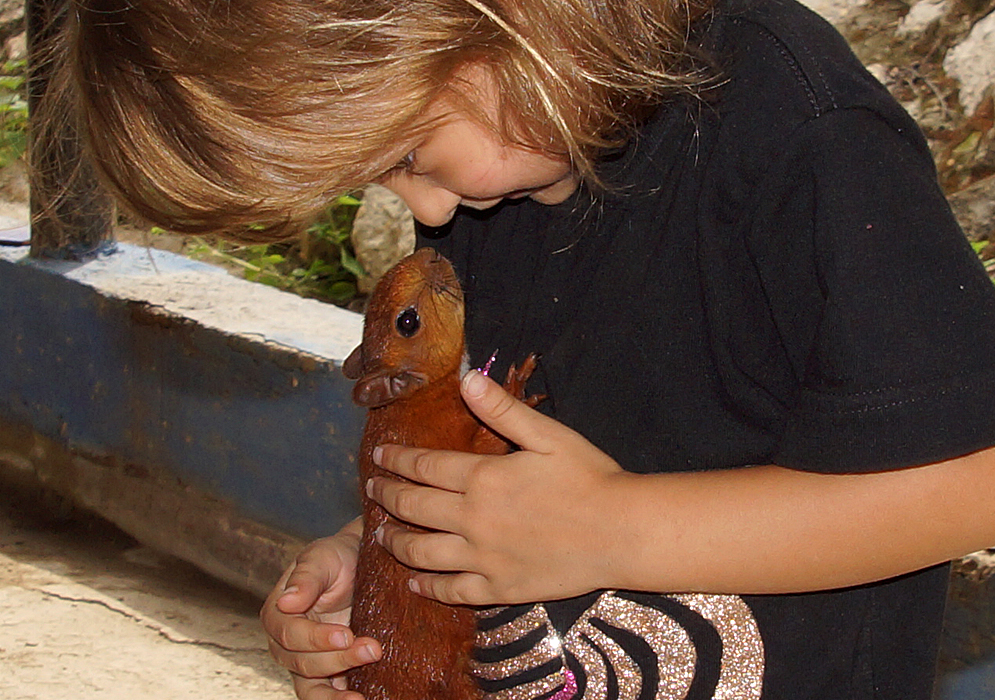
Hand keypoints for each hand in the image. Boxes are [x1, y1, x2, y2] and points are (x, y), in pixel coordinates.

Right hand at [260, 525, 381, 699]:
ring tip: (362, 698)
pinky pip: (329, 695)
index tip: (346, 635)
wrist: (359, 564)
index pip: (290, 635)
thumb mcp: (322, 557)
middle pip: (303, 664)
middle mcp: (286, 643)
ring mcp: (305, 661)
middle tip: (373, 649)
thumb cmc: (336, 557)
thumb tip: (286, 602)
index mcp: (277, 614)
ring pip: (312, 689)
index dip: (316, 638)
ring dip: (336, 696)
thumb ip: (306, 577)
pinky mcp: (328, 672)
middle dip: (338, 660)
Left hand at [367, 369, 630, 605]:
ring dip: (395, 543)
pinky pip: (452, 591)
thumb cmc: (590, 477)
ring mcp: (484, 558)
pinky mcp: (499, 588)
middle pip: (414, 508)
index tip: (378, 456)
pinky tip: (415, 583)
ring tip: (381, 536)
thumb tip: (467, 378)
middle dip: (386, 498)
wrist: (622, 533)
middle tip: (372, 492)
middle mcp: (473, 519)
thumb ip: (503, 409)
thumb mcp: (548, 434)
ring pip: (422, 553)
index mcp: (483, 477)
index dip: (396, 460)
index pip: (423, 467)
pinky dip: (428, 587)